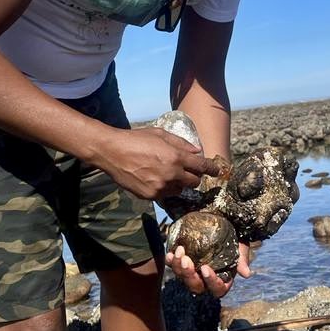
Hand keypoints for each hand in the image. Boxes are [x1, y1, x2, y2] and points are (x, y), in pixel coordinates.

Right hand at [98, 126, 219, 200]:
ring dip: (178, 183)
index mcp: (176, 157)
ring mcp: (160, 187)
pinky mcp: (150, 195)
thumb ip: (181, 143)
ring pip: (179, 190)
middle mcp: (171, 174)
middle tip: (187, 171)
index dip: (211, 169)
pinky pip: (164, 194)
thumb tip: (197, 151)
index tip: (217, 171)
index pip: (201, 166)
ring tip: (165, 173)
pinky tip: (153, 178)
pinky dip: (164, 188)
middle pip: (194, 182)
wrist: (112, 152)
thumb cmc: (136, 139)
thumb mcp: (160, 134)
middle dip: (193, 176)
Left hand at [166, 240, 252, 297]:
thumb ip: (242, 260)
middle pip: (196, 286)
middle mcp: (206, 280)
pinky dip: (171, 261)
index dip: (211, 281)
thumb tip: (246, 274)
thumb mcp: (241, 248)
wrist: (224, 225)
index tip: (205, 268)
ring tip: (179, 252)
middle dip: (189, 275)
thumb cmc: (235, 239)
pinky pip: (174, 266)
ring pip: (183, 278)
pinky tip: (170, 253)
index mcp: (222, 280)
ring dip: (178, 267)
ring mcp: (193, 272)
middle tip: (186, 260)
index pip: (217, 289)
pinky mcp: (183, 263)